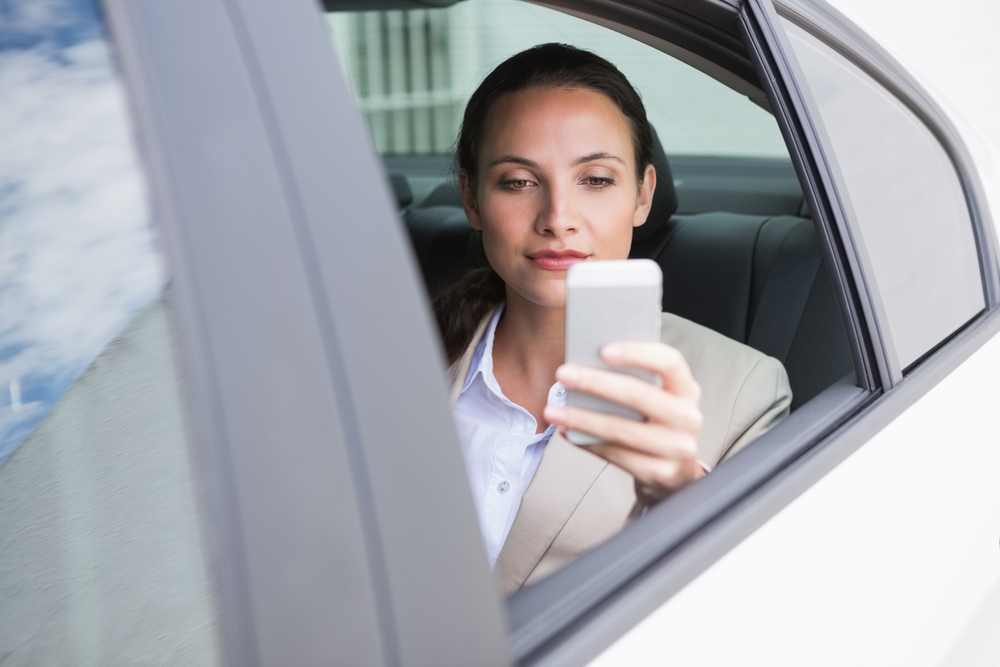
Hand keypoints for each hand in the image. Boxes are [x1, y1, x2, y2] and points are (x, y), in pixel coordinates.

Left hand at [543, 341, 704, 499]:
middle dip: (595, 382)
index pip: (668, 362)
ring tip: (553, 411)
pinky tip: (568, 432)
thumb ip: (635, 380)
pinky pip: (615, 454)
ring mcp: (676, 448)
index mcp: (686, 390)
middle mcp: (687, 417)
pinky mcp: (658, 472)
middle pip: (637, 394)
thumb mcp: (658, 399)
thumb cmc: (657, 424)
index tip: (603, 350)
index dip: (637, 353)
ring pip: (620, 428)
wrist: (676, 472)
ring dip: (581, 418)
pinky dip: (587, 442)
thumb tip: (587, 364)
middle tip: (564, 374)